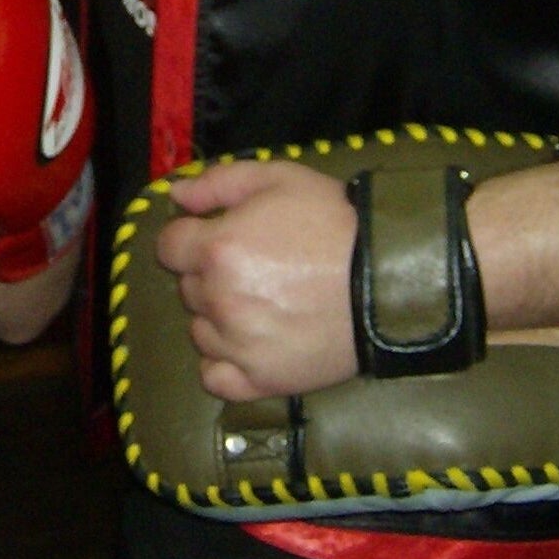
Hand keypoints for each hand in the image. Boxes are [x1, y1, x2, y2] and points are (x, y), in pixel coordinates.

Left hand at [156, 159, 360, 400]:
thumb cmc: (335, 221)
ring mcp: (238, 345)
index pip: (168, 247)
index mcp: (216, 249)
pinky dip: (223, 362)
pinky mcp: (262, 380)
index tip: (217, 235)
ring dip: (218, 316)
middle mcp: (218, 300)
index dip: (190, 236)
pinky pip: (215, 377)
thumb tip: (175, 193)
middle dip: (209, 273)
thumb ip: (217, 182)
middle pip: (187, 288)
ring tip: (262, 303)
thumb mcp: (278, 178)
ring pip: (200, 331)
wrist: (390, 277)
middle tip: (255, 265)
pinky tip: (246, 344)